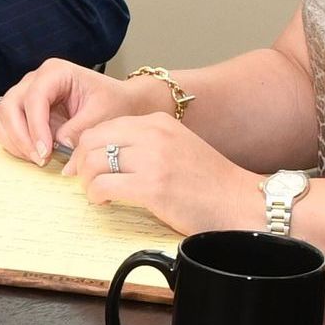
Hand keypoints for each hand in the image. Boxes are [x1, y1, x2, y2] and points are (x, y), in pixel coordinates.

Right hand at [0, 58, 158, 165]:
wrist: (117, 102)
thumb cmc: (112, 103)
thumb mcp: (103, 115)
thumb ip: (80, 130)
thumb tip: (58, 146)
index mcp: (55, 72)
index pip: (34, 98)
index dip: (35, 127)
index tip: (45, 152)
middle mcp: (35, 79)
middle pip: (9, 105)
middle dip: (20, 136)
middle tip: (39, 158)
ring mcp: (24, 92)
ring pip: (0, 114)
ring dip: (12, 139)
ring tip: (35, 157)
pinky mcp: (21, 108)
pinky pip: (2, 123)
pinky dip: (11, 140)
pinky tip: (31, 153)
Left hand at [63, 114, 264, 234]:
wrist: (242, 203)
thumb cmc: (210, 182)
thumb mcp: (177, 146)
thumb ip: (145, 143)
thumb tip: (107, 153)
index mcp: (158, 121)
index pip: (103, 126)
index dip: (87, 147)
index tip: (86, 164)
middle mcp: (153, 134)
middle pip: (92, 140)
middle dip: (81, 162)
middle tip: (86, 180)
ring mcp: (152, 159)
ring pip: (92, 162)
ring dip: (87, 180)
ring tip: (96, 192)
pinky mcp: (152, 186)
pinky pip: (103, 186)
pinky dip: (96, 195)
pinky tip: (105, 202)